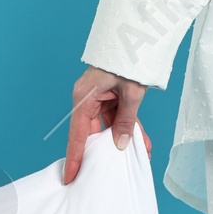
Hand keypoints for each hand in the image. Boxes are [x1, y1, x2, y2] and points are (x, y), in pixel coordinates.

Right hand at [63, 65, 148, 183]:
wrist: (138, 36)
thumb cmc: (129, 59)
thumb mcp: (131, 93)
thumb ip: (126, 121)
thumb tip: (121, 146)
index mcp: (84, 97)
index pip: (78, 134)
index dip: (75, 157)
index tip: (70, 177)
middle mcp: (87, 99)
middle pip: (92, 133)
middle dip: (105, 153)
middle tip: (108, 175)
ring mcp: (99, 98)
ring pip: (108, 126)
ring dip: (123, 140)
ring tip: (139, 157)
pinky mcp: (110, 96)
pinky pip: (117, 117)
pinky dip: (129, 128)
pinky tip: (142, 142)